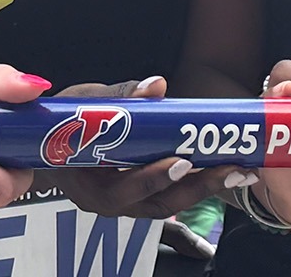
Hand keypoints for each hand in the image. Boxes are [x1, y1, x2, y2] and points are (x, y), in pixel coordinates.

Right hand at [43, 75, 251, 218]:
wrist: (51, 141)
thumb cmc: (63, 122)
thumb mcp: (83, 102)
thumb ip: (119, 95)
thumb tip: (156, 86)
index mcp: (87, 183)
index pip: (122, 190)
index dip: (152, 179)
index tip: (181, 162)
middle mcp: (107, 201)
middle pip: (155, 203)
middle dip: (196, 188)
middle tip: (231, 170)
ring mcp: (125, 202)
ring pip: (167, 203)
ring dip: (204, 188)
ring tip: (238, 173)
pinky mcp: (139, 195)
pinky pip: (169, 194)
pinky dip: (195, 183)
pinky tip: (222, 169)